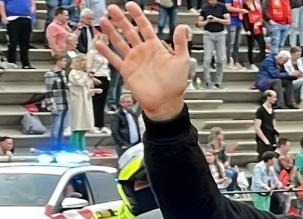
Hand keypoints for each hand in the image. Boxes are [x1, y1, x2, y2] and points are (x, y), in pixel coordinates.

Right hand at [96, 2, 190, 121]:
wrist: (165, 103)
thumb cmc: (175, 85)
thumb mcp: (181, 61)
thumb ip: (181, 44)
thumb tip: (182, 28)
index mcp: (155, 48)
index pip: (145, 27)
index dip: (138, 16)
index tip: (131, 5)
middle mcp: (143, 52)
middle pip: (129, 31)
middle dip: (120, 19)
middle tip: (112, 8)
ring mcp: (134, 60)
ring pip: (120, 41)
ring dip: (111, 31)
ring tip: (103, 20)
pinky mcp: (127, 71)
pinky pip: (114, 59)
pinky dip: (106, 52)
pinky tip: (99, 43)